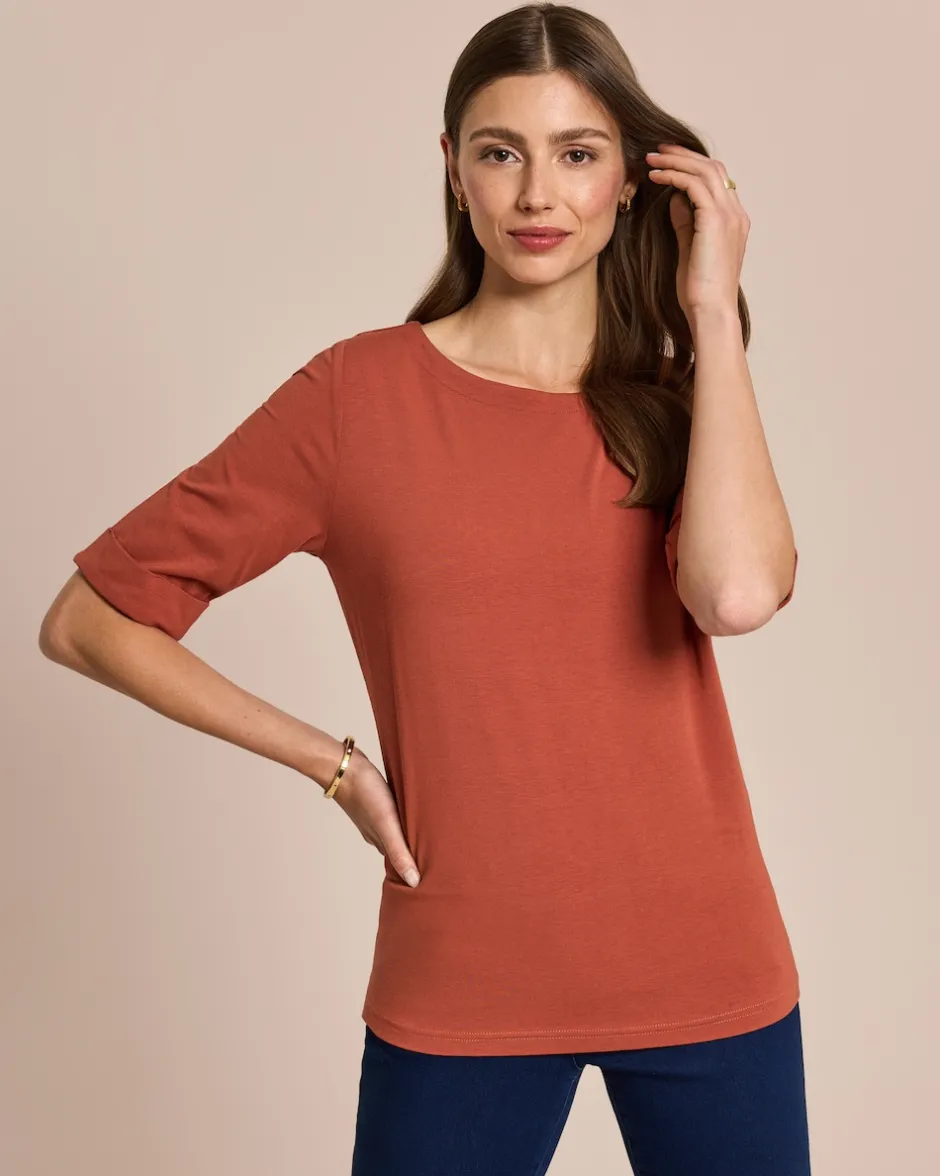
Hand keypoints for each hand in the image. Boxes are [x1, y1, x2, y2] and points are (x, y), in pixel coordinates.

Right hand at [329, 747, 420, 886]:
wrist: (345, 766)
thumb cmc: (365, 794)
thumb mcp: (386, 824)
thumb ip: (399, 851)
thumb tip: (414, 882)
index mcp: (379, 841)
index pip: (399, 863)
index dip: (414, 869)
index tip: (433, 876)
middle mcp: (377, 831)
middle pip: (399, 847)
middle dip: (415, 853)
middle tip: (438, 858)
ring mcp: (375, 814)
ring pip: (396, 830)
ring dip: (410, 834)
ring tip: (431, 837)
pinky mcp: (378, 798)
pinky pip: (394, 813)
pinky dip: (404, 817)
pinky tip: (413, 811)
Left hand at [646, 143, 748, 320]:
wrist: (711, 310)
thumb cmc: (699, 290)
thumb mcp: (690, 249)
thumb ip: (686, 222)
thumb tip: (675, 198)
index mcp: (734, 221)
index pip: (716, 180)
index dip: (692, 166)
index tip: (667, 161)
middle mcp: (736, 213)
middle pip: (712, 168)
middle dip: (683, 155)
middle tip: (658, 150)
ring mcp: (729, 215)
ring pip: (705, 170)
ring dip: (676, 160)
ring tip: (652, 158)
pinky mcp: (716, 220)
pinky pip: (695, 185)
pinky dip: (674, 176)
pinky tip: (656, 176)